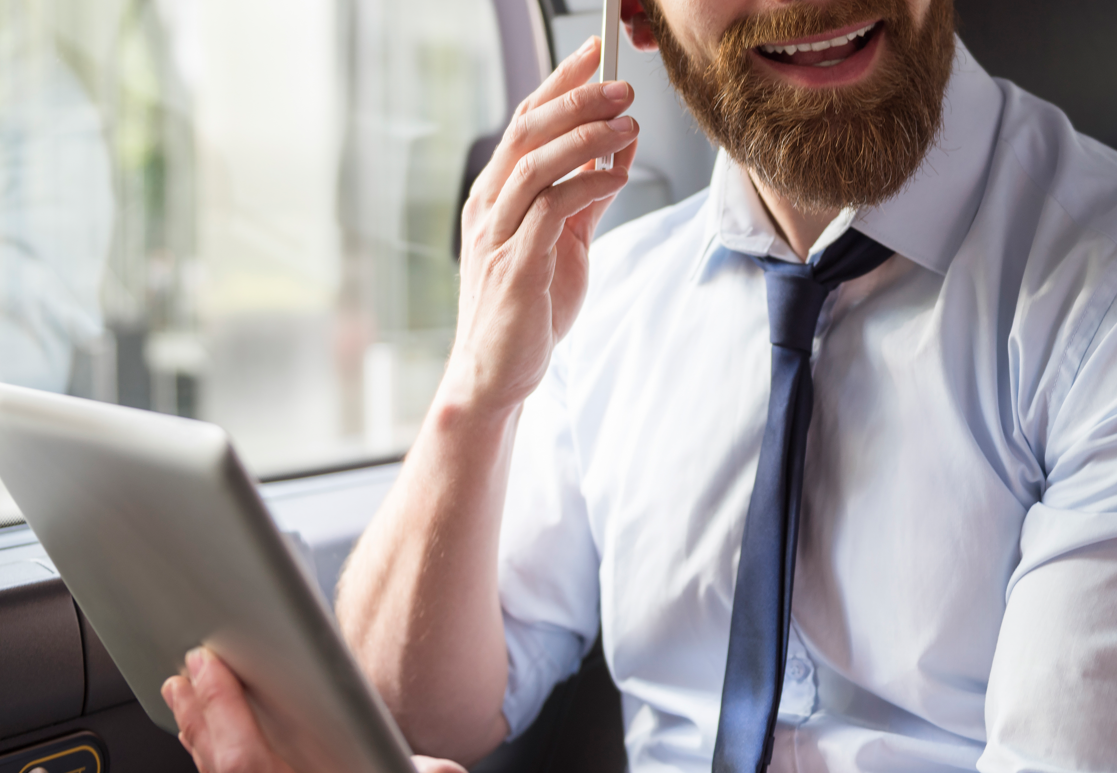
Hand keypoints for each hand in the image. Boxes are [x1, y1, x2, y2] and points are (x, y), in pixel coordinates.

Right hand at [446, 35, 638, 415]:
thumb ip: (585, 200)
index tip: (596, 55)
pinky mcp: (515, 265)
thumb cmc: (526, 311)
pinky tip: (616, 175)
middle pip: (527, 132)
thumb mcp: (564, 244)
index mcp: (495, 196)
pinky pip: (552, 209)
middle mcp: (488, 207)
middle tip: (621, 84)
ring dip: (586, 137)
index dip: (559, 84)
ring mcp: (497, 234)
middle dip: (576, 99)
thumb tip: (616, 156)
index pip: (524, 123)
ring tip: (628, 122)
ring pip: (536, 163)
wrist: (498, 374)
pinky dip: (587, 184)